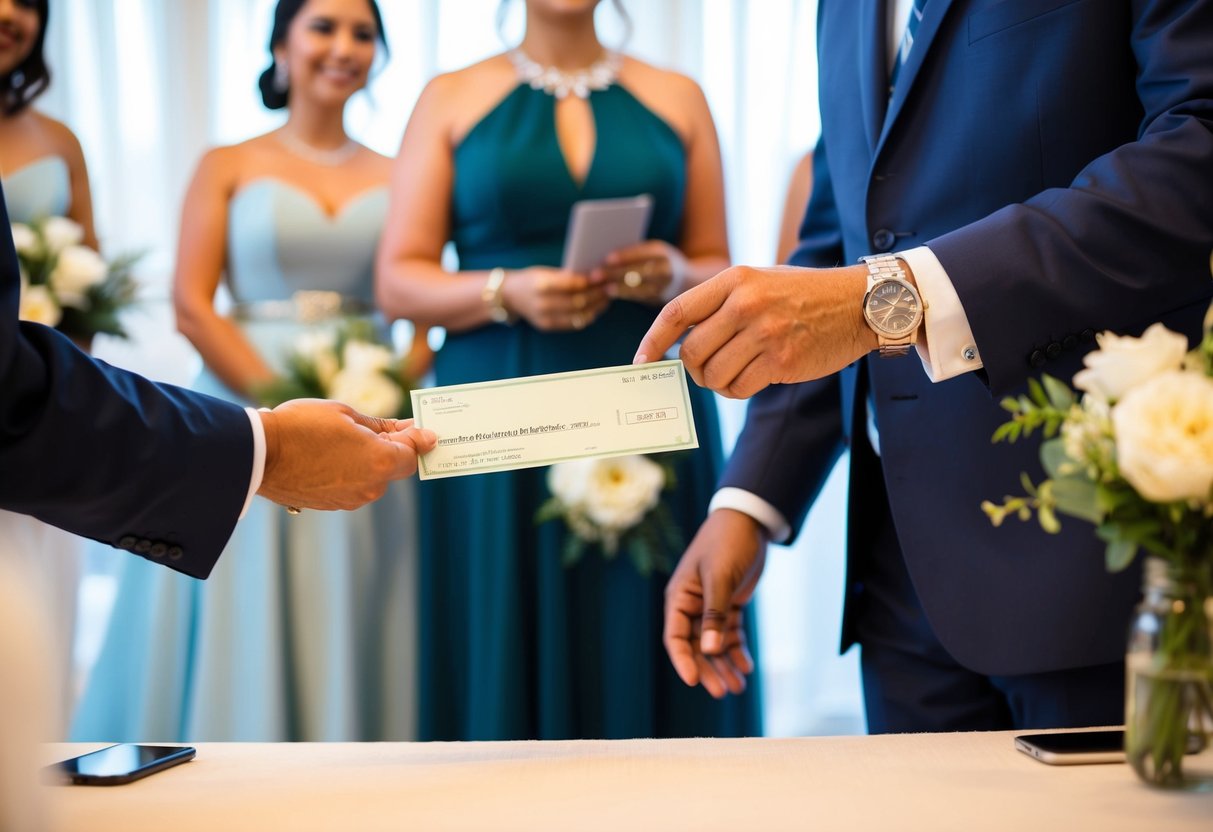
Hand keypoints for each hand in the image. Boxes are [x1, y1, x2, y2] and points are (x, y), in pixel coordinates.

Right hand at [257, 399, 437, 509]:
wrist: (258, 454)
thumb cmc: (302, 426)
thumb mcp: (345, 414)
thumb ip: (384, 426)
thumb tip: (415, 431)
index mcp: (381, 462)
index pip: (413, 452)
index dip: (418, 439)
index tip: (420, 428)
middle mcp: (371, 487)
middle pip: (394, 467)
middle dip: (390, 447)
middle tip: (374, 427)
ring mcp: (351, 499)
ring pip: (372, 478)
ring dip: (368, 460)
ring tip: (340, 439)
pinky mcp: (332, 505)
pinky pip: (353, 486)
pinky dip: (349, 471)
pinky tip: (328, 455)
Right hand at [500, 266, 610, 330]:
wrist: (509, 295)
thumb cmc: (531, 279)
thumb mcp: (545, 271)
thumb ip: (566, 275)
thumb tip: (594, 275)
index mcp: (540, 285)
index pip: (570, 284)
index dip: (588, 281)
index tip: (603, 275)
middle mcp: (542, 303)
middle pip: (577, 301)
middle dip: (597, 294)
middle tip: (611, 286)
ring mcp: (544, 317)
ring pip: (578, 315)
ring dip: (596, 306)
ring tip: (607, 297)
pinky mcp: (548, 326)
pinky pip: (574, 324)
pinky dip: (588, 316)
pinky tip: (597, 308)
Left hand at [594, 241, 688, 304]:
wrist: (687, 280)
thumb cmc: (656, 260)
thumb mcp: (651, 252)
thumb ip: (634, 253)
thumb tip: (603, 255)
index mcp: (661, 251)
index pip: (643, 252)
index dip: (626, 255)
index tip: (607, 258)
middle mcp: (665, 268)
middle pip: (639, 271)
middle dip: (616, 273)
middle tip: (595, 275)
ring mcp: (664, 286)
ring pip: (640, 287)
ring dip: (619, 288)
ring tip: (602, 288)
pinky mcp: (659, 299)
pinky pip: (639, 297)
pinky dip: (623, 294)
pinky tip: (609, 293)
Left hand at [633, 264, 878, 397]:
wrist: (858, 304)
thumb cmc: (804, 294)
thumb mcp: (759, 281)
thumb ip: (720, 304)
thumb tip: (681, 344)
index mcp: (735, 280)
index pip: (677, 312)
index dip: (653, 340)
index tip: (641, 360)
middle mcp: (746, 305)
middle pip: (692, 351)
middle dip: (692, 369)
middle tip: (705, 370)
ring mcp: (765, 334)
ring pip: (713, 375)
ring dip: (716, 383)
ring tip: (732, 374)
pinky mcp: (782, 361)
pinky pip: (739, 388)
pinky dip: (737, 391)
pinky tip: (751, 379)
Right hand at [664, 509, 767, 698]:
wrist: (748, 522)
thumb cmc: (727, 543)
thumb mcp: (720, 577)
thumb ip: (714, 614)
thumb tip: (710, 650)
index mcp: (680, 597)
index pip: (675, 637)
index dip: (683, 660)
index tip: (694, 682)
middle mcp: (691, 605)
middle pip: (696, 646)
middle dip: (709, 669)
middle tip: (723, 692)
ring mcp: (710, 606)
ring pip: (714, 644)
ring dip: (725, 665)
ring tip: (738, 687)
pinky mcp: (728, 605)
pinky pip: (729, 634)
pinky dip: (737, 650)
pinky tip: (746, 667)